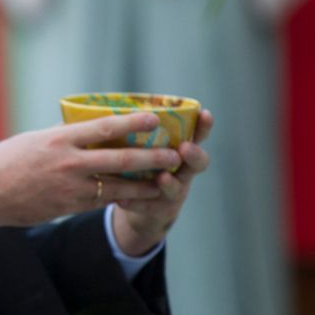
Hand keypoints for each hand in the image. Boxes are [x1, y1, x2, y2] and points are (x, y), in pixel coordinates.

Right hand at [0, 112, 181, 231]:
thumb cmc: (5, 161)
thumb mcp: (34, 139)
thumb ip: (63, 135)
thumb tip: (87, 126)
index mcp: (59, 139)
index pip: (104, 127)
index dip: (133, 121)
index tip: (155, 117)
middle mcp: (68, 162)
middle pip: (119, 158)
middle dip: (151, 156)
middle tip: (174, 153)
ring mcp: (70, 187)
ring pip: (118, 184)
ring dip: (146, 182)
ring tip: (168, 179)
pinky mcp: (70, 206)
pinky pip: (104, 200)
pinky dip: (125, 196)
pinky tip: (140, 194)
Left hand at [111, 109, 213, 254]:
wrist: (138, 204)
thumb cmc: (139, 164)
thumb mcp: (141, 145)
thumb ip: (135, 130)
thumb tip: (109, 104)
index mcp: (179, 149)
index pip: (196, 135)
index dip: (203, 126)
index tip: (204, 113)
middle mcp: (183, 170)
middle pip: (197, 162)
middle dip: (193, 155)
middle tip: (183, 148)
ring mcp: (175, 192)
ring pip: (176, 187)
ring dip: (169, 182)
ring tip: (161, 177)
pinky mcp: (160, 210)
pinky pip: (150, 207)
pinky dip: (137, 203)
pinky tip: (123, 199)